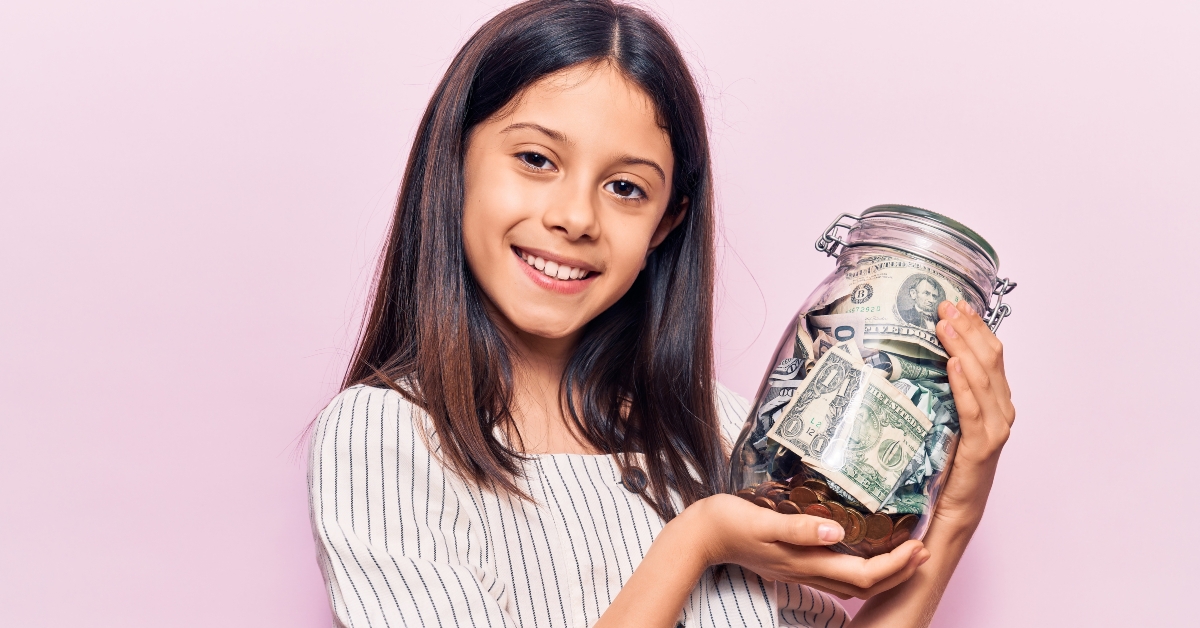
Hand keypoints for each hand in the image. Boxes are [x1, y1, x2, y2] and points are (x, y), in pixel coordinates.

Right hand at [677, 494, 929, 599]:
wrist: (700, 536)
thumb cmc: (728, 522)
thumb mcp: (763, 519)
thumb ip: (799, 527)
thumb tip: (836, 531)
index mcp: (805, 561)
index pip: (863, 574)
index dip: (895, 565)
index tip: (918, 546)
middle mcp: (807, 570)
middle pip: (865, 586)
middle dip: (899, 572)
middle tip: (923, 550)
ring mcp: (800, 569)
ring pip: (853, 583)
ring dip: (885, 572)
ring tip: (904, 551)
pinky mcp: (794, 562)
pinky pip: (837, 574)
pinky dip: (862, 567)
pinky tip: (865, 550)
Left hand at [933, 300, 1016, 529]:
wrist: (953, 511)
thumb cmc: (946, 468)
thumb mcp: (944, 421)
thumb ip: (942, 393)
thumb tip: (918, 359)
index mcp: (995, 402)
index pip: (990, 355)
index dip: (974, 327)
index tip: (955, 304)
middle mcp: (1002, 412)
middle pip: (990, 360)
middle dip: (968, 329)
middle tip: (946, 306)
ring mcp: (995, 430)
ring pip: (984, 379)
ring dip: (964, 348)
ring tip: (946, 326)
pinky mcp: (982, 448)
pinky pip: (974, 411)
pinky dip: (965, 386)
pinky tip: (954, 365)